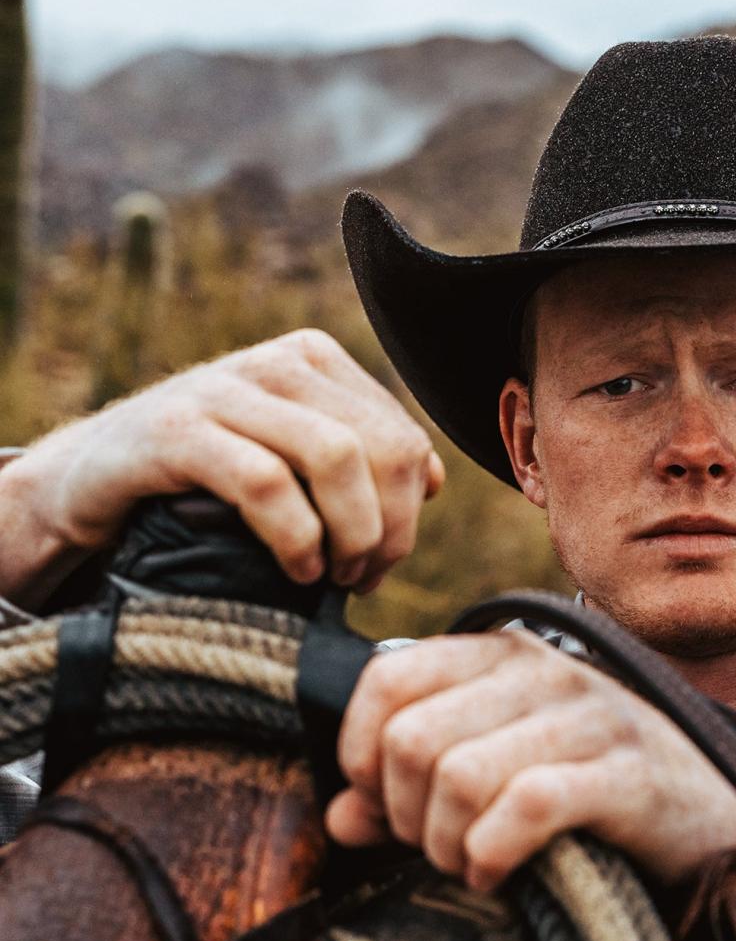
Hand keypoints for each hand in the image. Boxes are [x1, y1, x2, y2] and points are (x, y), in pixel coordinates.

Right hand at [0, 329, 443, 607]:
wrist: (93, 475)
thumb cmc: (208, 477)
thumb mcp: (291, 455)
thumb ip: (362, 459)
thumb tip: (436, 480)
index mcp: (316, 361)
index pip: (405, 438)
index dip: (409, 513)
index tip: (383, 563)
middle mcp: (277, 363)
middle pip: (383, 449)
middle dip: (389, 530)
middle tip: (362, 579)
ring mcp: (225, 390)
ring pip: (336, 458)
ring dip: (351, 535)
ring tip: (334, 577)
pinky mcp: (177, 431)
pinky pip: (267, 482)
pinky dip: (297, 538)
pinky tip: (297, 570)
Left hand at [326, 629, 735, 889]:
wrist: (721, 811)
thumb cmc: (595, 785)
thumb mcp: (500, 765)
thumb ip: (414, 783)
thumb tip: (341, 815)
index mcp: (505, 654)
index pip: (388, 678)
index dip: (361, 752)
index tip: (384, 801)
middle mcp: (543, 669)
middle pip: (412, 738)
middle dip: (405, 813)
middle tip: (435, 843)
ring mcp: (589, 715)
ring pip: (458, 774)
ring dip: (446, 843)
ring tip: (469, 859)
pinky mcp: (627, 772)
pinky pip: (524, 806)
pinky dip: (491, 853)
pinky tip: (499, 871)